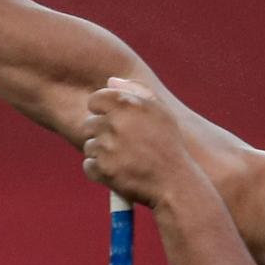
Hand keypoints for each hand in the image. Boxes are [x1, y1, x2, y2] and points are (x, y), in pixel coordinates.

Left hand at [81, 78, 207, 207]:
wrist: (175, 183)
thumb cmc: (169, 144)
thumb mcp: (161, 112)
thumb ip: (137, 90)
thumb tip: (110, 81)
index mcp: (127, 103)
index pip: (94, 100)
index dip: (103, 111)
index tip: (116, 122)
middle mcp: (115, 122)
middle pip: (89, 124)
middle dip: (102, 134)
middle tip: (125, 145)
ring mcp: (107, 147)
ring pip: (89, 145)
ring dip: (102, 153)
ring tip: (125, 159)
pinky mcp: (103, 170)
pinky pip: (89, 166)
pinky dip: (100, 170)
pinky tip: (119, 171)